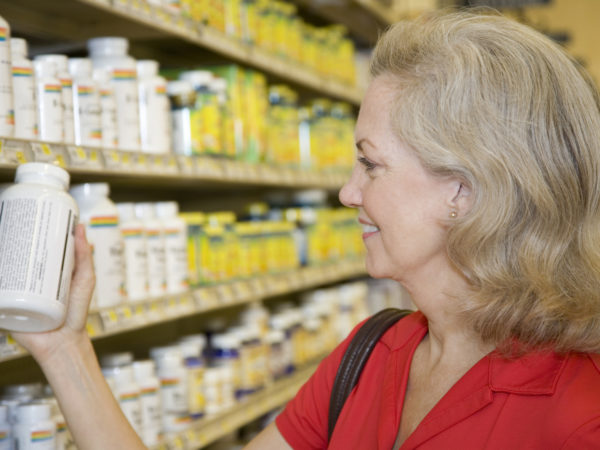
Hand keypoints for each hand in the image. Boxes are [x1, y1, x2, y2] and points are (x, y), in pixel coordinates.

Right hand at [11, 224, 95, 362]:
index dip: (26, 232)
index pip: (33, 247)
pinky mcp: (5, 304)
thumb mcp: (85, 279)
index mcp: (46, 270)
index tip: (23, 213)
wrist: (64, 343)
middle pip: (13, 255)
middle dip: (6, 239)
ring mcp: (16, 290)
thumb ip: (84, 255)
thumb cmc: (77, 314)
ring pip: (1, 269)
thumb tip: (80, 228)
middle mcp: (29, 278)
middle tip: (6, 222)